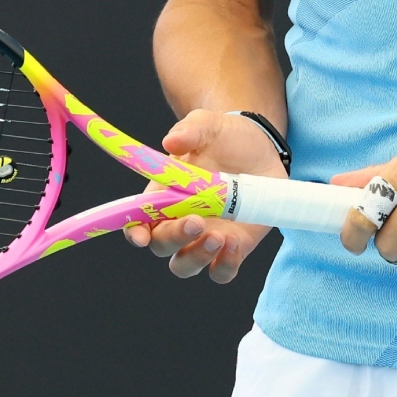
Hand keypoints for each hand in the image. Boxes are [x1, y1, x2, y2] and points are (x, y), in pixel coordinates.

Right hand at [123, 108, 287, 282]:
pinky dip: (224, 265)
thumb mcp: (209, 125)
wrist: (261, 148)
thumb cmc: (225, 137)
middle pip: (161, 245)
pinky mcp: (233, 247)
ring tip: (219, 237)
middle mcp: (179, 222)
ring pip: (186, 265)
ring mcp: (205, 237)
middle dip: (174, 238)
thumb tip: (172, 140)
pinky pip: (222, 271)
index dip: (134, 232)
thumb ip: (190, 130)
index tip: (140, 235)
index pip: (137, 221)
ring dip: (197, 256)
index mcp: (163, 196)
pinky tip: (235, 246)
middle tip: (196, 222)